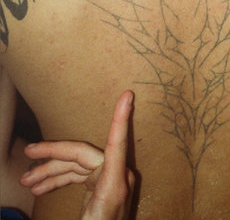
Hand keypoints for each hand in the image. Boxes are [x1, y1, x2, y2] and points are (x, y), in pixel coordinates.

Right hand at [20, 90, 134, 219]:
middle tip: (28, 153)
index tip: (128, 96)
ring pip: (75, 166)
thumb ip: (98, 179)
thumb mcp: (96, 209)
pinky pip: (78, 176)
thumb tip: (102, 169)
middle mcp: (117, 177)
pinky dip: (58, 179)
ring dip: (50, 170)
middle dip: (52, 154)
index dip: (120, 118)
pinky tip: (41, 185)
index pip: (117, 142)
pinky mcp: (101, 189)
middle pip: (81, 155)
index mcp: (116, 181)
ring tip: (26, 179)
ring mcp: (109, 182)